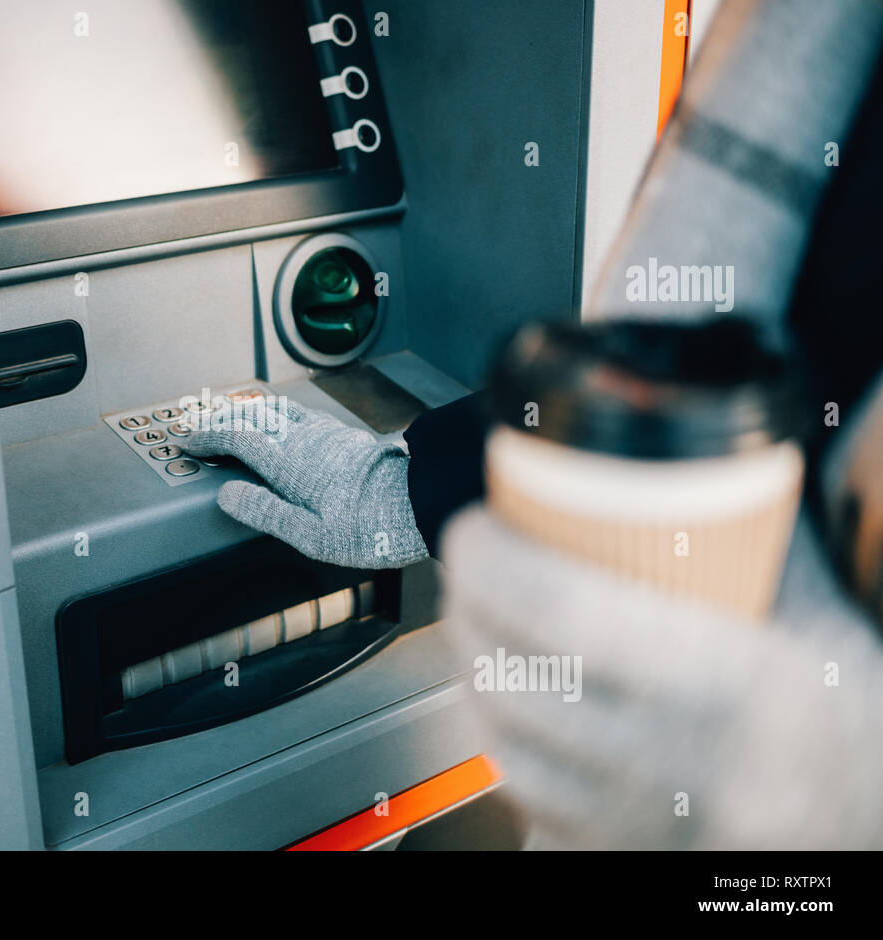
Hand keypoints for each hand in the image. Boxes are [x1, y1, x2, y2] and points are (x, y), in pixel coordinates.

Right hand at [184, 396, 427, 568]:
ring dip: (244, 413)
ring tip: (227, 422)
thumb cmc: (369, 528)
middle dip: (218, 420)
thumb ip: (265, 512)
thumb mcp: (311, 535)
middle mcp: (303, 439)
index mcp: (289, 462)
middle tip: (197, 430)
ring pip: (273, 410)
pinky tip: (275, 423)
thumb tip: (226, 495)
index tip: (186, 443)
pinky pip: (294, 413)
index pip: (235, 437)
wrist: (420, 502)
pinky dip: (271, 414)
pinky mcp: (339, 434)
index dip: (206, 438)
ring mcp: (323, 432)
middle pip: (250, 416)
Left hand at [440, 504, 882, 848]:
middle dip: (466, 608)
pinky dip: (501, 738)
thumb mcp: (814, 609)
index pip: (564, 614)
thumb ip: (743, 526)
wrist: (872, 821)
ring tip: (483, 624)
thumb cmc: (848, 713)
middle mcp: (682, 769)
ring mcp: (642, 828)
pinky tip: (515, 700)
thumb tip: (670, 449)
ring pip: (499, 742)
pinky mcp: (612, 859)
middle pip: (509, 677)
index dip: (494, 562)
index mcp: (736, 688)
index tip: (477, 527)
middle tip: (474, 568)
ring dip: (473, 671)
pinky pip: (520, 796)